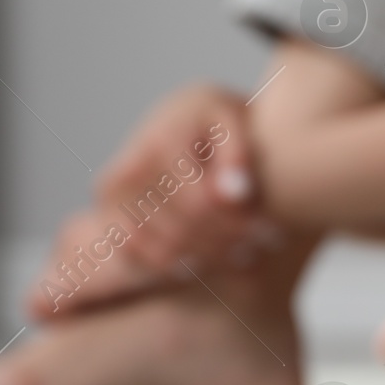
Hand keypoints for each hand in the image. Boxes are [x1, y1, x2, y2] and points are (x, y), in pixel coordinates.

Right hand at [93, 83, 274, 274]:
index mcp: (156, 143)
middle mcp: (125, 174)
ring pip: (165, 250)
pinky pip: (145, 259)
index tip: (273, 232)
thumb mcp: (231, 119)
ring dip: (211, 258)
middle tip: (268, 247)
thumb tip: (237, 194)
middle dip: (229, 242)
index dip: (238, 222)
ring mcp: (113, 203)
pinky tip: (217, 262)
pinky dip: (183, 266)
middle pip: (183, 229)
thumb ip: (237, 154)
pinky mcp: (111, 221)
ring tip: (249, 256)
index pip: (200, 202)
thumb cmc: (213, 121)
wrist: (180, 124)